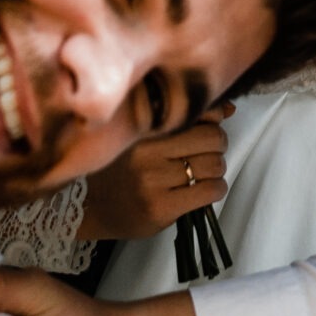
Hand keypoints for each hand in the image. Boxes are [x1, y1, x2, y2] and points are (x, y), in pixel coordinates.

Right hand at [78, 103, 232, 240]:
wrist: (87, 206)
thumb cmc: (120, 167)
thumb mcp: (143, 134)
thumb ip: (183, 119)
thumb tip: (228, 108)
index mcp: (143, 127)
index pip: (197, 111)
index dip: (213, 118)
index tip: (209, 125)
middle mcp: (146, 151)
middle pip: (213, 138)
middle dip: (217, 145)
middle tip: (205, 152)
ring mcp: (153, 180)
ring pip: (215, 165)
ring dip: (216, 169)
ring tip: (199, 172)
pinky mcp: (161, 207)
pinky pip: (211, 191)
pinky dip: (215, 189)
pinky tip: (201, 190)